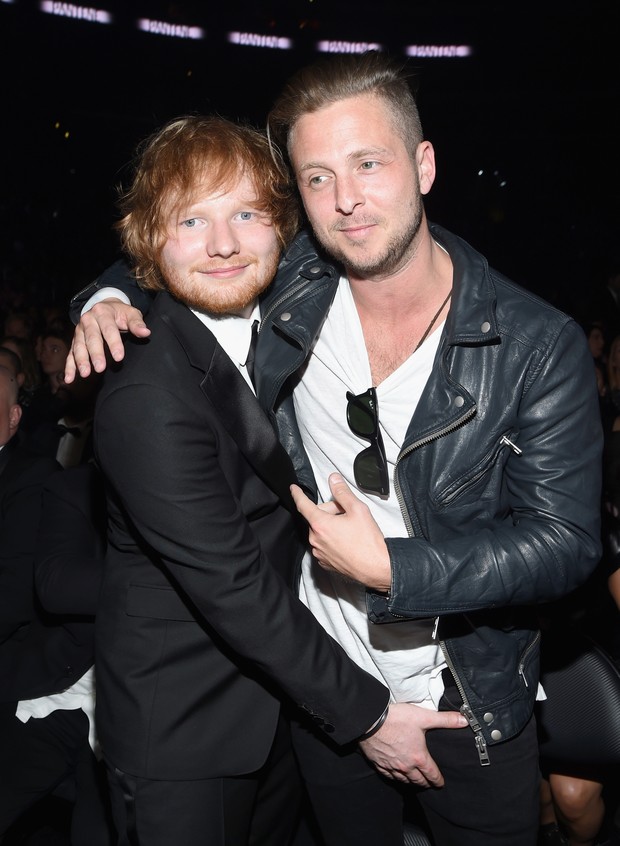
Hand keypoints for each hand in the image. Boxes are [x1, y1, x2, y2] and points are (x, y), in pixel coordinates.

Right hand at [64, 299, 149, 382]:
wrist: (103, 306)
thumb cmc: (119, 313)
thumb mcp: (130, 313)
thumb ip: (137, 323)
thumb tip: (146, 332)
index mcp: (102, 312)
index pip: (109, 329)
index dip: (114, 343)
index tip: (119, 357)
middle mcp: (88, 320)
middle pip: (91, 338)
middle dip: (95, 354)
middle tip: (100, 368)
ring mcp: (79, 331)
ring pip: (79, 346)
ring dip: (81, 361)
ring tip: (85, 373)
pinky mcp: (75, 340)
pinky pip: (71, 354)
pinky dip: (69, 366)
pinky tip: (69, 378)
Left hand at [290, 473, 390, 590]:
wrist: (376, 568)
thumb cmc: (368, 541)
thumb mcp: (358, 509)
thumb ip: (342, 492)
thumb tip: (333, 479)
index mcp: (320, 525)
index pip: (303, 505)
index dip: (297, 494)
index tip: (294, 489)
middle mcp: (316, 540)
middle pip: (317, 517)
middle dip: (330, 512)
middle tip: (348, 514)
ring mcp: (319, 552)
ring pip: (321, 531)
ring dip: (331, 526)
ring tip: (350, 530)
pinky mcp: (325, 562)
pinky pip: (324, 545)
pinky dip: (332, 540)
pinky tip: (347, 542)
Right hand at [359, 702, 467, 786]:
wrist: (370, 721)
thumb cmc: (396, 719)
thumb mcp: (424, 717)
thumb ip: (445, 720)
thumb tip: (464, 721)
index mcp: (418, 757)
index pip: (432, 774)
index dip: (438, 780)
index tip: (440, 784)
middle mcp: (406, 766)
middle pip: (418, 781)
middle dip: (425, 783)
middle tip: (429, 783)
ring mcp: (391, 766)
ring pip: (404, 780)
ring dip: (411, 782)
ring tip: (414, 781)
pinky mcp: (379, 763)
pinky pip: (389, 776)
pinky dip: (395, 778)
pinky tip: (396, 775)